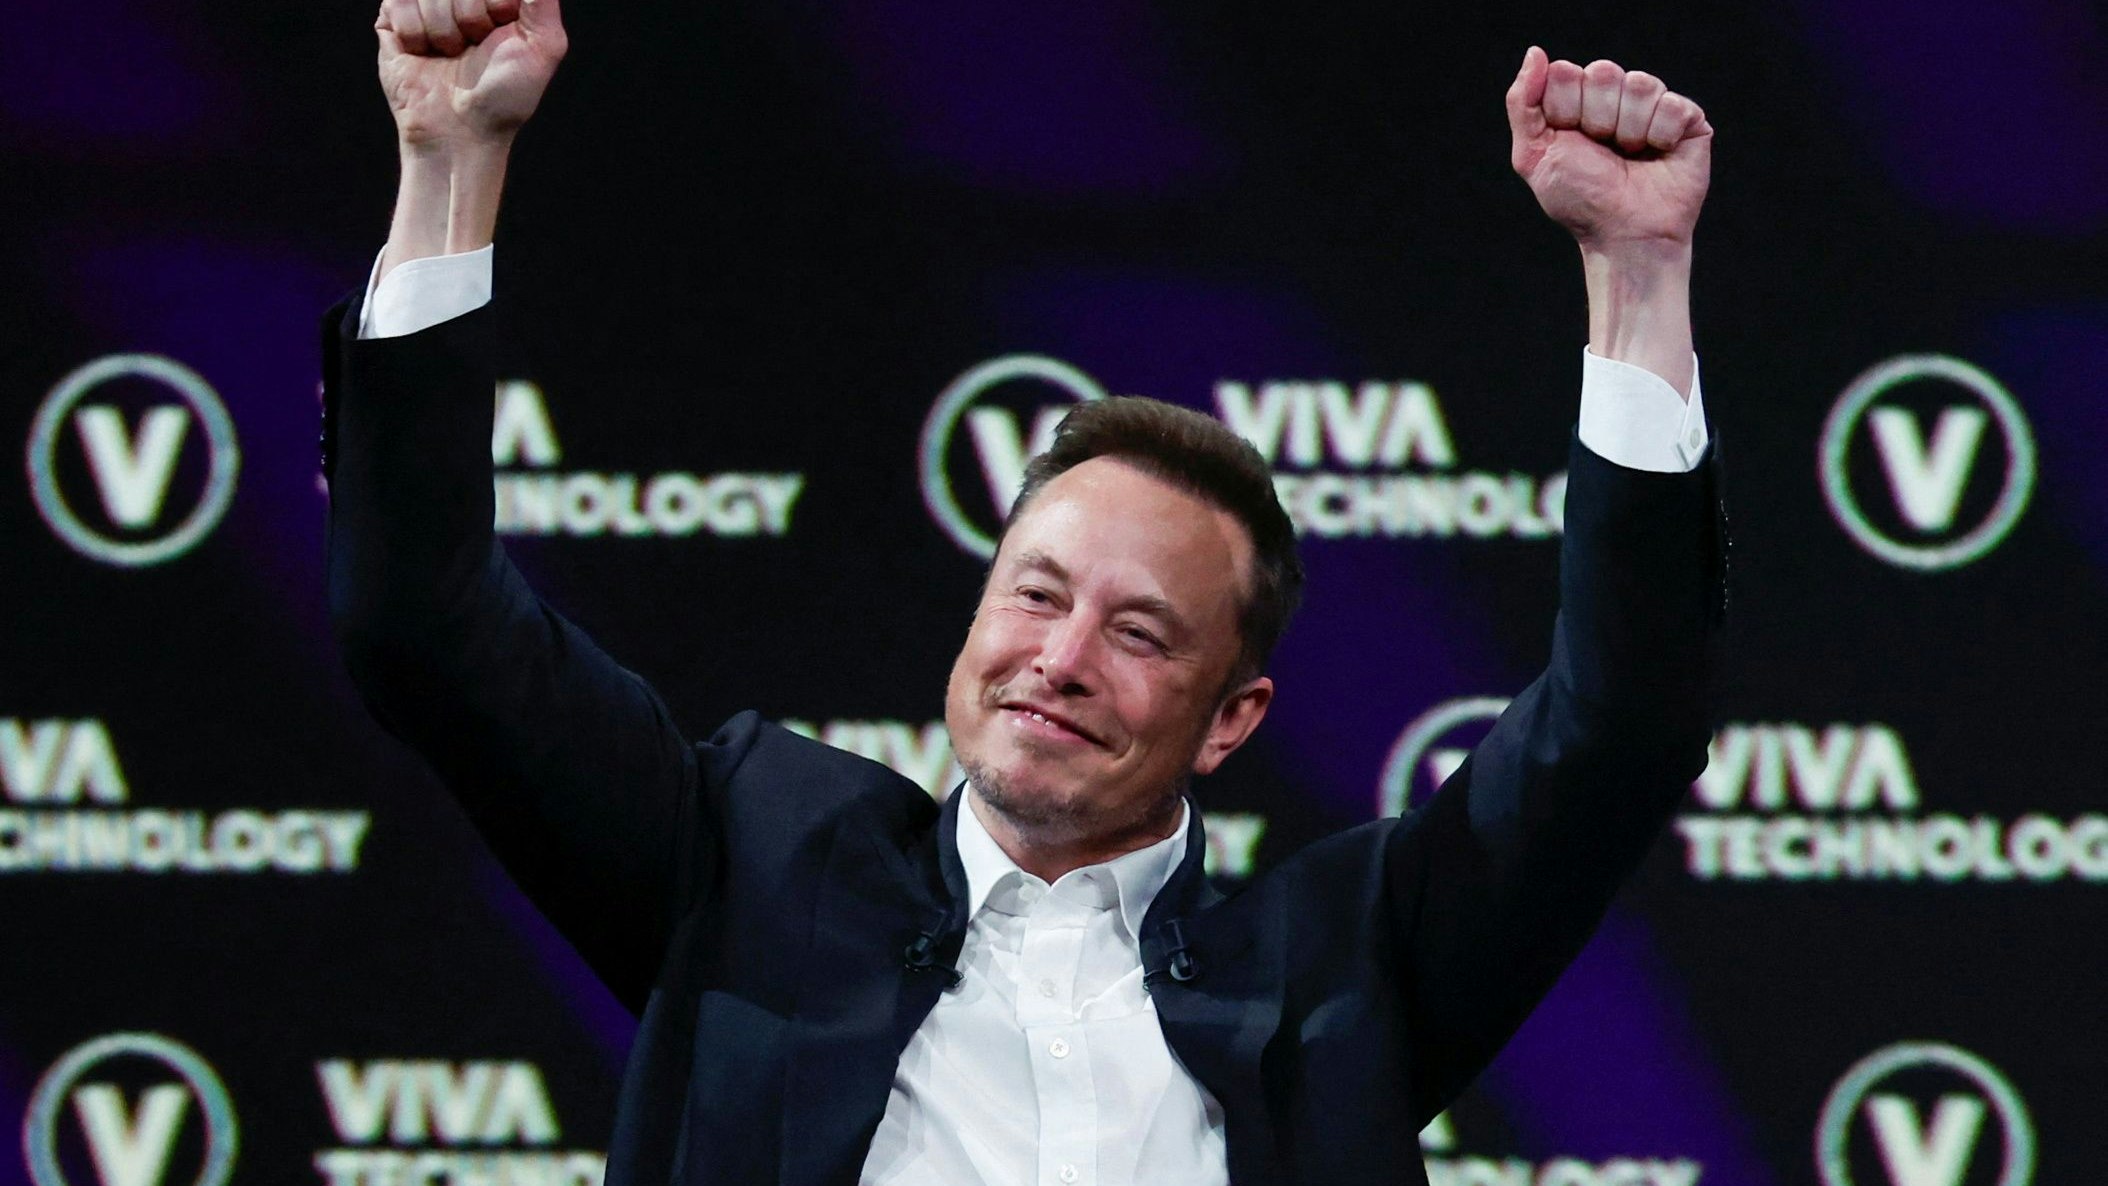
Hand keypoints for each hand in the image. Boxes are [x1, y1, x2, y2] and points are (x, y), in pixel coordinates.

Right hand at [377, 0, 567, 149]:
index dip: (496, 5)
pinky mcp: (393, 15)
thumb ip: (543, 2)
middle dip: (471, 17)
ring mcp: (425, 3)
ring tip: (450, 54)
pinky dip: (415, 34)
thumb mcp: (545, 46)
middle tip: (474, 46)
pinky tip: (424, 53)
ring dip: (444, 32)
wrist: (461, 130)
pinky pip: (399, 3)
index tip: (502, 30)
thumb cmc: (505, 94)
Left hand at [1505, 47, 1710, 255]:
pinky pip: (1672, 104)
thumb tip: (1535, 53)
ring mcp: (1652, 106)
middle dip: (1596, 120)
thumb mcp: (1533, 155)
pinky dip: (1660, 136)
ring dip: (1628, 131)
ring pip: (1639, 84)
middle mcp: (1615, 97)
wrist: (1624, 235)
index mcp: (1576, 100)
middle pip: (1602, 72)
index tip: (1570, 143)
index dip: (1565, 111)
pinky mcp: (1688, 119)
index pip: (1565, 72)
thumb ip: (1522, 103)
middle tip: (1603, 151)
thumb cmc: (1579, 201)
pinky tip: (1658, 154)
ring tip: (1630, 156)